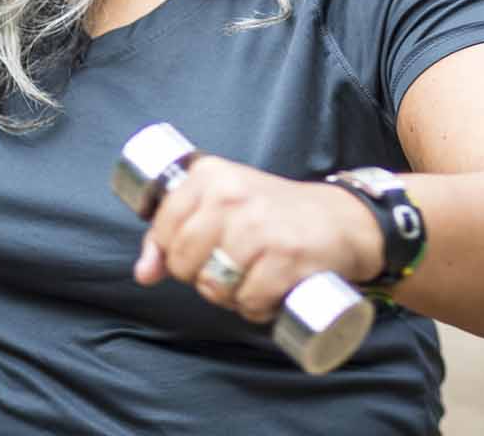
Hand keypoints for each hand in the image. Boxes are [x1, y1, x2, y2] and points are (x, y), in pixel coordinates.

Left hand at [133, 156, 383, 322]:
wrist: (340, 219)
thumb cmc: (273, 213)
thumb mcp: (221, 205)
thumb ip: (175, 232)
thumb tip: (143, 274)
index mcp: (209, 176)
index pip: (163, 228)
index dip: (173, 251)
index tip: (199, 251)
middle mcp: (230, 196)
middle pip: (183, 262)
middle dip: (200, 277)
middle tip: (229, 268)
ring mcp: (258, 227)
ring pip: (214, 286)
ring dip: (231, 296)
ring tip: (250, 279)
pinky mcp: (285, 257)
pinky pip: (248, 302)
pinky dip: (257, 308)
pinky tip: (270, 292)